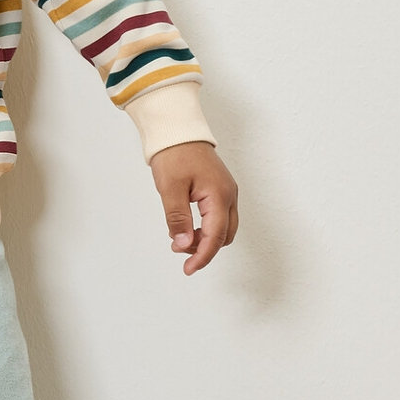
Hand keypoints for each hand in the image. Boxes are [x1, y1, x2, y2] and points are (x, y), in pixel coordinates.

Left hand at [150, 141, 237, 274]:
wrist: (178, 130)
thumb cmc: (174, 154)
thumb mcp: (170, 189)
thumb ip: (177, 219)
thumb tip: (183, 245)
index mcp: (219, 196)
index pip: (215, 236)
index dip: (202, 256)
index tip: (188, 269)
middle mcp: (229, 196)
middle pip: (224, 235)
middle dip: (203, 248)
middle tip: (178, 250)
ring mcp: (226, 192)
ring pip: (223, 228)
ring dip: (204, 238)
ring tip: (179, 237)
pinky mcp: (219, 190)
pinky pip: (218, 217)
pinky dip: (205, 227)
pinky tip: (186, 226)